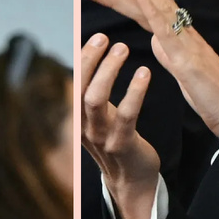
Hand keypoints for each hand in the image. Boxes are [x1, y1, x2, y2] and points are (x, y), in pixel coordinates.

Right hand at [80, 33, 160, 218]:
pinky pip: (126, 115)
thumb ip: (94, 90)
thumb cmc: (120, 140)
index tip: (95, 36)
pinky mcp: (122, 145)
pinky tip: (144, 73)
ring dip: (108, 71)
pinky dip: (134, 91)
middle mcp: (84, 126)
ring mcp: (101, 137)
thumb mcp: (102, 116)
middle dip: (90, 59)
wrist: (133, 181)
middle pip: (79, 87)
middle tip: (105, 37)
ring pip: (96, 99)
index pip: (74, 81)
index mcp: (79, 117)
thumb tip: (92, 56)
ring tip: (123, 48)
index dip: (82, 58)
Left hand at [86, 0, 218, 136]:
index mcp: (181, 39)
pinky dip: (153, 10)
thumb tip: (156, 41)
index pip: (155, 8)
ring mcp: (187, 44)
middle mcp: (184, 35)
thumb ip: (169, 54)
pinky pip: (168, 30)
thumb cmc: (213, 97)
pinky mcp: (188, 59)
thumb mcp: (183, 73)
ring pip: (159, 8)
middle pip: (156, 0)